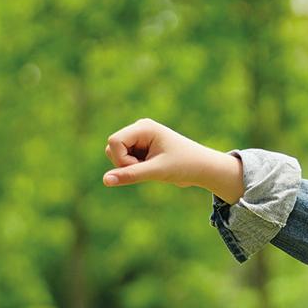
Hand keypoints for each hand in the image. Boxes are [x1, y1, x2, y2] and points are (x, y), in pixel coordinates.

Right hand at [103, 118, 244, 202]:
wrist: (203, 168)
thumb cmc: (184, 166)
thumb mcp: (157, 172)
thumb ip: (130, 175)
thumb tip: (105, 180)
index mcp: (144, 127)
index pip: (114, 141)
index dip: (121, 159)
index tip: (141, 167)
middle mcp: (139, 129)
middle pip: (111, 147)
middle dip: (125, 163)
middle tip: (149, 168)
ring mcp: (139, 138)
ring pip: (115, 154)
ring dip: (129, 167)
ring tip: (152, 167)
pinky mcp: (140, 147)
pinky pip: (124, 160)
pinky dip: (134, 168)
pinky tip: (152, 167)